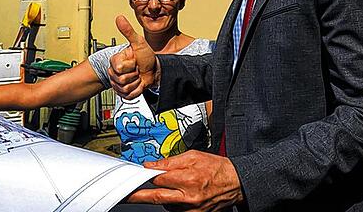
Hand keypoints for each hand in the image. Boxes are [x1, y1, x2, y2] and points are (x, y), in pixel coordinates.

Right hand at [108, 15, 159, 99]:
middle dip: (134, 74)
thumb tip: (119, 18)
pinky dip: (137, 90)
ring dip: (136, 82)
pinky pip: (129, 95)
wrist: (154, 70)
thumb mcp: (138, 42)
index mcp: (115, 61)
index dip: (131, 65)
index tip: (135, 61)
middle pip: (121, 80)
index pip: (119, 68)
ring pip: (125, 88)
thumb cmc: (146, 56)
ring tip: (138, 75)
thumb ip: (128, 31)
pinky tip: (139, 83)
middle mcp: (114, 73)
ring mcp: (118, 84)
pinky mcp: (124, 93)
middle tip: (137, 69)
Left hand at [127, 150, 243, 210]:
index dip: (145, 176)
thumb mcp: (194, 156)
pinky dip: (172, 203)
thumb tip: (151, 166)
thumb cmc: (217, 168)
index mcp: (189, 179)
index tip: (134, 175)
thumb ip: (170, 161)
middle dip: (138, 195)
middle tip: (125, 194)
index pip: (158, 179)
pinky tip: (180, 194)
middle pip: (155, 197)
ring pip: (165, 204)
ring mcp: (190, 210)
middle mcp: (188, 197)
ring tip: (174, 186)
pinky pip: (175, 210)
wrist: (236, 183)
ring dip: (162, 196)